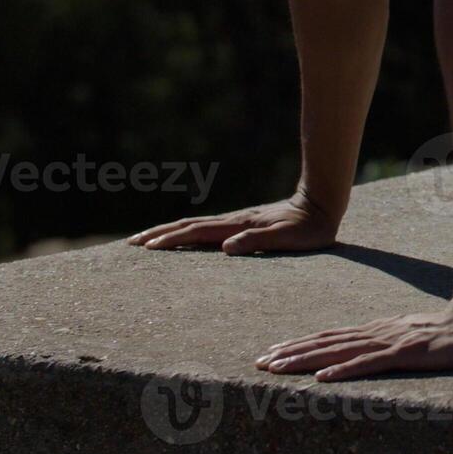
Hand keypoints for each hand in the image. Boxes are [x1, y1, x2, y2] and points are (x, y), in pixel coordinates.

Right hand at [126, 189, 339, 254]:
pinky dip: (187, 232)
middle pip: (188, 226)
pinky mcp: (241, 224)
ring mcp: (236, 221)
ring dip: (169, 232)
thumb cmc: (307, 228)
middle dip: (159, 234)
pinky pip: (206, 228)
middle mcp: (233, 221)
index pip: (197, 232)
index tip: (147, 247)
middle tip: (132, 243)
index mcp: (238, 226)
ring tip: (147, 240)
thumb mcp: (287, 238)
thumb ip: (258, 240)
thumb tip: (226, 248)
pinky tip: (183, 238)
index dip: (172, 240)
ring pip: (195, 225)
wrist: (320, 205)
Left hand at [255, 299, 452, 380]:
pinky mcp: (405, 354)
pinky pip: (369, 364)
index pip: (329, 338)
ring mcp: (389, 342)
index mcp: (374, 331)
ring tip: (279, 368)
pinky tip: (324, 378)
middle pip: (325, 343)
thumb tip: (358, 354)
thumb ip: (384, 345)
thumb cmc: (445, 333)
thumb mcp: (407, 338)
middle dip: (291, 352)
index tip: (272, 352)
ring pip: (338, 353)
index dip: (299, 344)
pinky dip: (344, 371)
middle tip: (261, 362)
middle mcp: (375, 333)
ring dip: (306, 360)